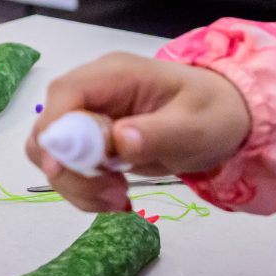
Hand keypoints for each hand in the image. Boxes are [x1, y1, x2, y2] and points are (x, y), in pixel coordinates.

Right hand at [25, 52, 251, 210]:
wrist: (225, 118)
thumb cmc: (213, 114)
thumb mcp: (196, 125)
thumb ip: (158, 133)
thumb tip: (118, 141)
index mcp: (115, 75)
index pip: (65, 94)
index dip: (55, 131)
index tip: (64, 169)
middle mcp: (94, 91)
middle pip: (50, 127)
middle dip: (69, 168)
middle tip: (112, 194)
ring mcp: (90, 116)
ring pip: (52, 153)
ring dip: (76, 184)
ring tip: (118, 200)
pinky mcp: (92, 141)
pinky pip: (69, 167)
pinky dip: (84, 190)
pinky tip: (116, 199)